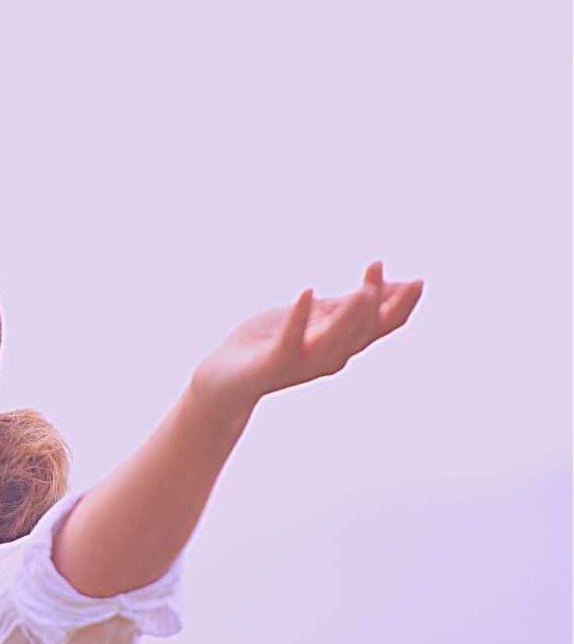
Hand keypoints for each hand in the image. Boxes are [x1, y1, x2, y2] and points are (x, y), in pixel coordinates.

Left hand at [194, 262, 425, 405]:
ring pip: (335, 338)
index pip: (382, 327)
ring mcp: (303, 361)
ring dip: (349, 312)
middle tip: (378, 266)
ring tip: (362, 287)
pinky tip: (307, 290)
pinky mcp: (274, 362)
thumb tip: (389, 283)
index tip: (418, 280)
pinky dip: (299, 316)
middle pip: (363, 330)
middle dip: (376, 300)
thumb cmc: (271, 343)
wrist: (225, 377)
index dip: (402, 306)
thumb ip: (348, 303)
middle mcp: (329, 356)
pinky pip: (290, 339)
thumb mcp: (317, 317)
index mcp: (343, 343)